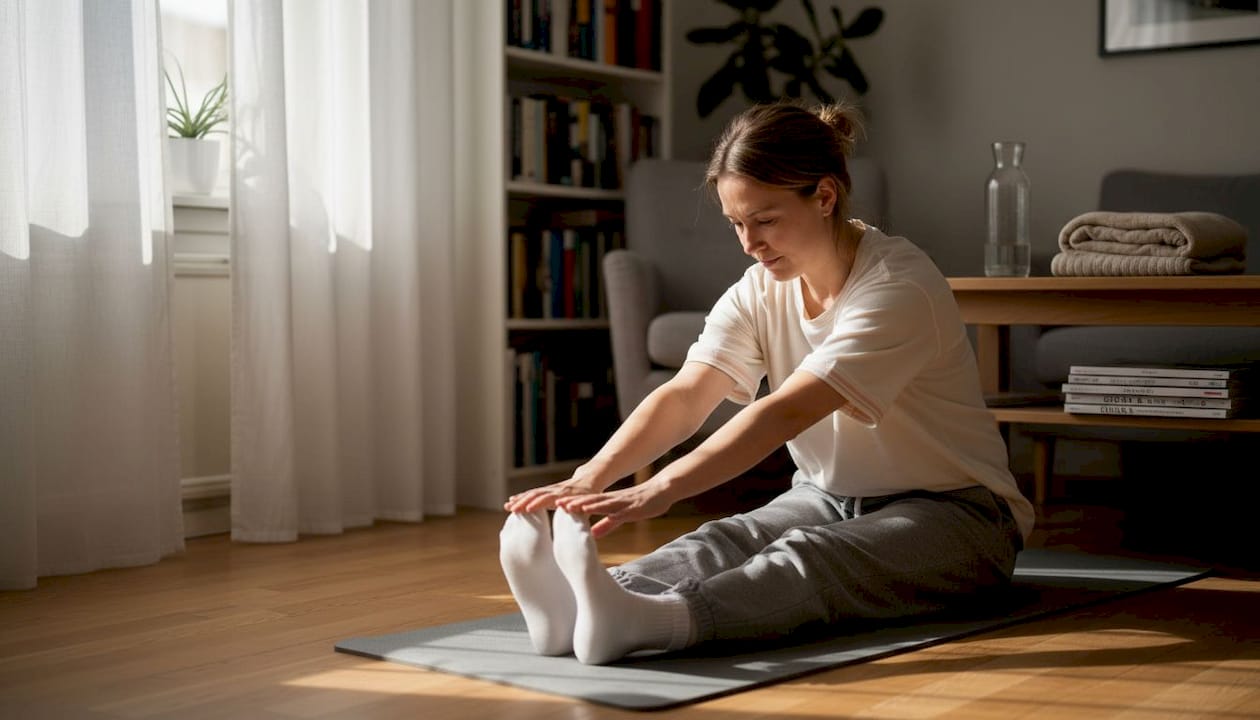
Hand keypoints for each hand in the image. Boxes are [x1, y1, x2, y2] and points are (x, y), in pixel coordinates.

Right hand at [503, 467, 608, 513]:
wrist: (590, 479)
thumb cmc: (591, 496)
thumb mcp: (589, 503)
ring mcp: (551, 489)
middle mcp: (556, 490)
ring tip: (507, 506)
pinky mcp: (548, 490)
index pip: (550, 498)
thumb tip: (571, 514)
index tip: (528, 508)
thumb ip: (581, 510)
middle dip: (524, 501)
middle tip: (511, 508)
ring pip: (533, 493)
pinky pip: (533, 493)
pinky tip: (512, 500)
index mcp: (566, 494)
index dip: (539, 502)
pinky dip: (522, 497)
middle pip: (537, 494)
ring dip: (520, 499)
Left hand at [556, 481, 675, 538]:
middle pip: (588, 501)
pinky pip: (615, 511)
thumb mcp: (622, 516)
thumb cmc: (643, 503)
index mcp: (608, 502)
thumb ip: (607, 524)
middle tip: (556, 504)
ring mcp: (621, 503)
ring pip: (599, 503)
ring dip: (583, 504)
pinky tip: (596, 512)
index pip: (586, 503)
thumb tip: (591, 534)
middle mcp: (612, 500)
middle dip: (571, 503)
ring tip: (568, 506)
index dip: (571, 505)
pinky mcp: (631, 508)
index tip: (556, 506)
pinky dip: (604, 511)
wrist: (663, 490)